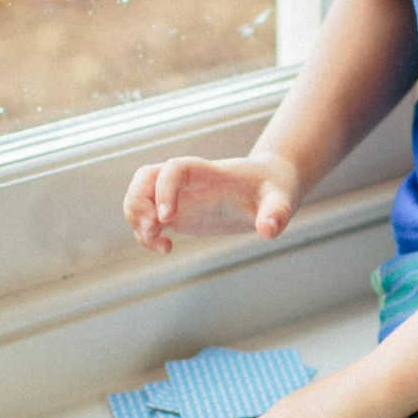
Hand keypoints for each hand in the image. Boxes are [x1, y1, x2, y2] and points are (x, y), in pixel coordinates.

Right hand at [123, 152, 299, 253]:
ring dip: (136, 220)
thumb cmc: (274, 188)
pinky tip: (167, 248)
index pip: (175, 168)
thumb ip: (275, 213)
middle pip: (144, 177)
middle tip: (153, 230)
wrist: (270, 184)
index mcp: (210, 173)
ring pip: (139, 196)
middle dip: (137, 203)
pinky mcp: (178, 212)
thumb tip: (268, 231)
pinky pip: (148, 218)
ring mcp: (180, 195)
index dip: (164, 189)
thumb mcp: (281, 199)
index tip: (167, 218)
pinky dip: (145, 235)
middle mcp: (188, 181)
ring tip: (160, 244)